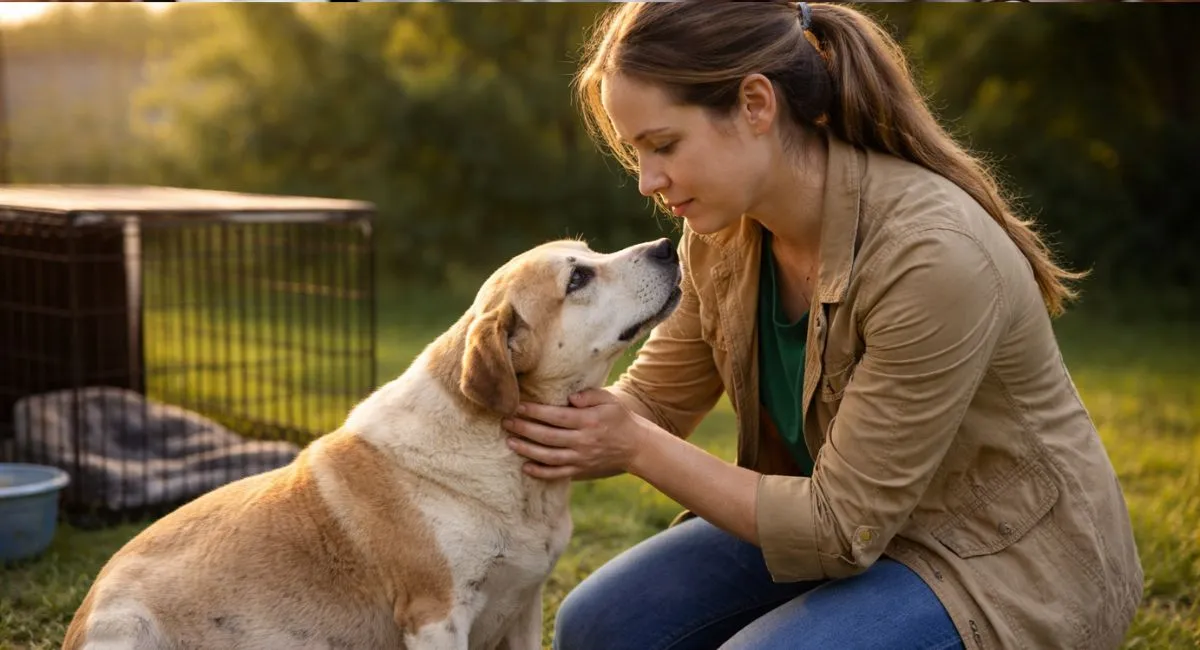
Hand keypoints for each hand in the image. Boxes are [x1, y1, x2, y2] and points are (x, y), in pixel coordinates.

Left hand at [501, 388, 646, 479]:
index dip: (535, 412)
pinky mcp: (581, 470)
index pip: (556, 416)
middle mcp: (582, 441)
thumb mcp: (609, 400)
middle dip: (524, 429)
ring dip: (527, 450)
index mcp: (588, 421)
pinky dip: (540, 473)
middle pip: (547, 437)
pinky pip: (557, 474)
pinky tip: (525, 467)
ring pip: (548, 457)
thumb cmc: (619, 418)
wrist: (636, 446)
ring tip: (510, 442)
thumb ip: (590, 395)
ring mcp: (581, 458)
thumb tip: (570, 397)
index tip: (517, 406)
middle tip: (505, 422)